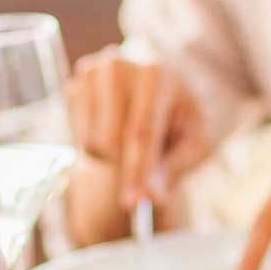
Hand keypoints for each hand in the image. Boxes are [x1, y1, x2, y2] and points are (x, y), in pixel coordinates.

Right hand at [65, 45, 210, 209]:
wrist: (160, 84)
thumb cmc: (180, 116)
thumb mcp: (195, 141)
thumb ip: (175, 167)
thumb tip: (151, 197)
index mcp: (156, 74)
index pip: (141, 131)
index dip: (136, 171)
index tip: (133, 203)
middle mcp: (118, 66)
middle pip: (110, 141)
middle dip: (125, 167)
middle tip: (142, 177)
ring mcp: (91, 73)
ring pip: (91, 141)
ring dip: (111, 156)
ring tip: (133, 142)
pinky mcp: (75, 84)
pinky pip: (78, 135)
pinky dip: (96, 144)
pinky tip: (114, 130)